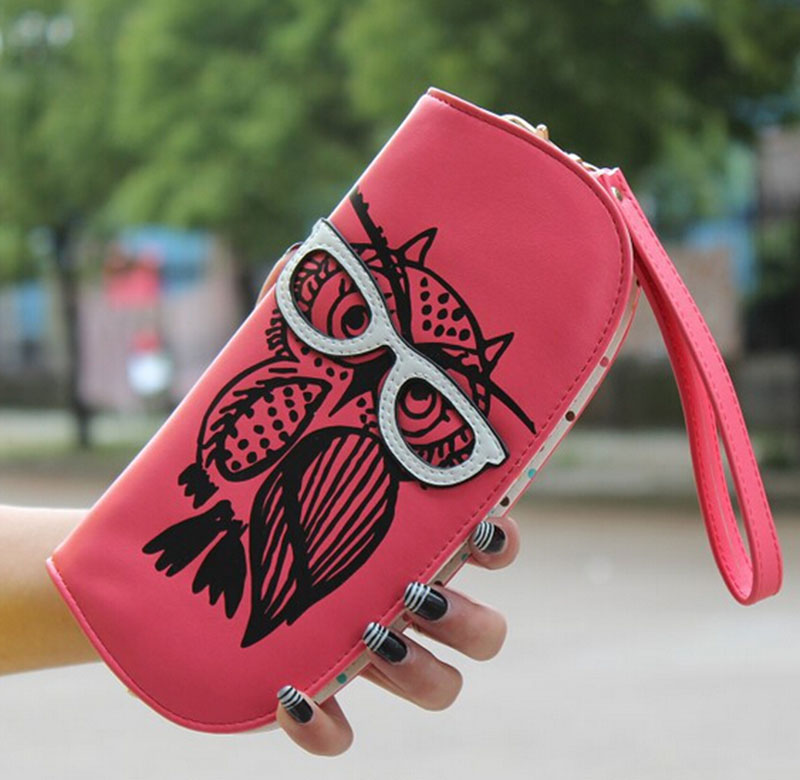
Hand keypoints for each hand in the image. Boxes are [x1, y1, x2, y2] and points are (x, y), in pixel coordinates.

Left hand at [258, 255, 518, 753]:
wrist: (176, 520)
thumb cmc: (248, 443)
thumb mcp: (277, 370)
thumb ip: (303, 307)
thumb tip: (320, 245)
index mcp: (413, 521)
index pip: (493, 540)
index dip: (504, 540)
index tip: (487, 523)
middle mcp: (403, 581)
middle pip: (484, 625)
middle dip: (471, 615)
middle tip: (415, 582)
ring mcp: (363, 637)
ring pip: (438, 683)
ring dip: (418, 670)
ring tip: (363, 631)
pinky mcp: (309, 679)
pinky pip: (339, 730)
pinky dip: (326, 727)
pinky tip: (290, 692)